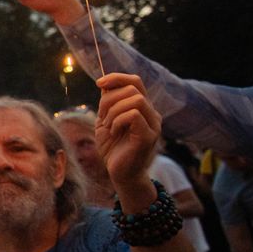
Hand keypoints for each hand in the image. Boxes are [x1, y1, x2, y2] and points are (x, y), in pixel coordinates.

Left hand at [95, 73, 160, 194]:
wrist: (119, 174)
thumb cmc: (113, 148)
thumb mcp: (106, 121)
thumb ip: (108, 103)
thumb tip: (105, 83)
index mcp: (142, 108)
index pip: (135, 81)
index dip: (116, 78)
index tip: (99, 83)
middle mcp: (152, 114)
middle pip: (134, 88)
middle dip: (110, 98)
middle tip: (101, 116)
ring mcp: (153, 125)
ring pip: (136, 100)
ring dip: (114, 110)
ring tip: (107, 125)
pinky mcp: (148, 137)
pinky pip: (134, 115)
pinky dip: (118, 120)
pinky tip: (113, 132)